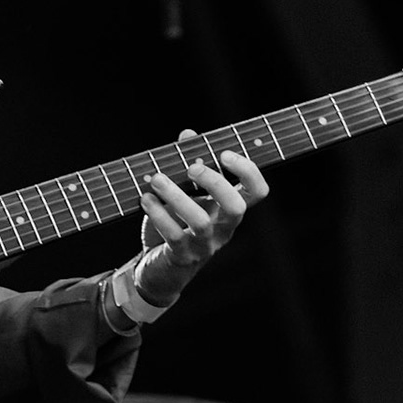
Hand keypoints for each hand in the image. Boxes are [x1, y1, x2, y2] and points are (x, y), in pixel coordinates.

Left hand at [134, 130, 268, 303]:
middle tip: (190, 167)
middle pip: (236, 207)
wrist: (160, 268)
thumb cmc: (177, 224)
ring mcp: (205, 245)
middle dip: (215, 183)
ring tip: (157, 179)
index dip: (248, 171)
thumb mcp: (185, 193)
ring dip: (177, 196)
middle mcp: (223, 228)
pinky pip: (174, 236)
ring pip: (201, 222)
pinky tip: (145, 199)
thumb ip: (189, 163)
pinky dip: (159, 214)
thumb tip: (188, 134)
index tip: (224, 153)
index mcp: (229, 209)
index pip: (257, 192)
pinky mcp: (182, 257)